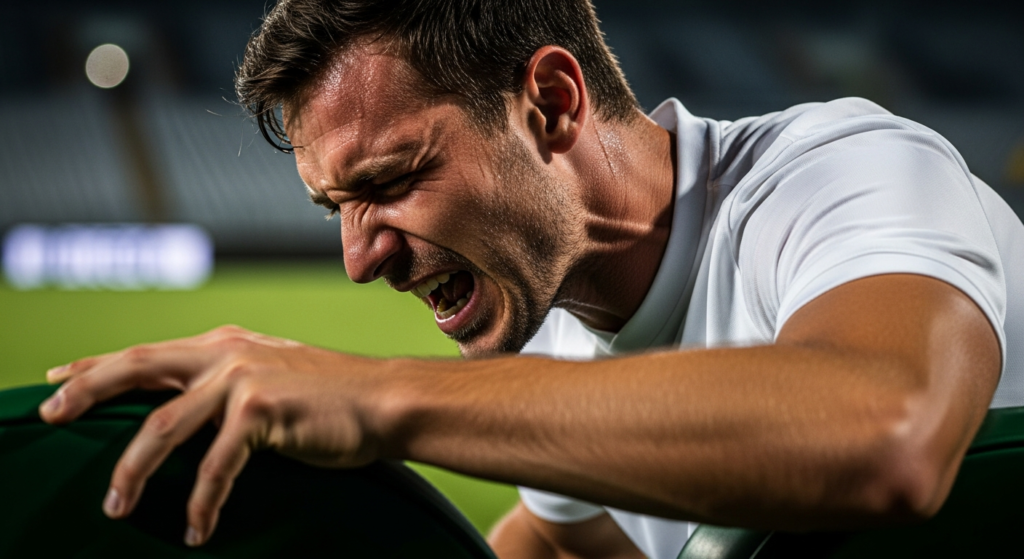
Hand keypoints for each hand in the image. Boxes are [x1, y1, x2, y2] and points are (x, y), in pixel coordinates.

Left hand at [38, 325, 390, 546]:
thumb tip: (184, 408)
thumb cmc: (330, 397)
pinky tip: (197, 530)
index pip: (146, 353)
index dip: (95, 366)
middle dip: (87, 392)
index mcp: (224, 344)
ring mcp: (243, 378)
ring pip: (163, 427)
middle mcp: (226, 352)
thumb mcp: (270, 375)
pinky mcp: (262, 409)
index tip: (53, 380)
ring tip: (115, 507)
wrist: (384, 399)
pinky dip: (201, 503)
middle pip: (137, 368)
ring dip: (133, 471)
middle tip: (49, 417)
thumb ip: (225, 384)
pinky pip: (215, 467)